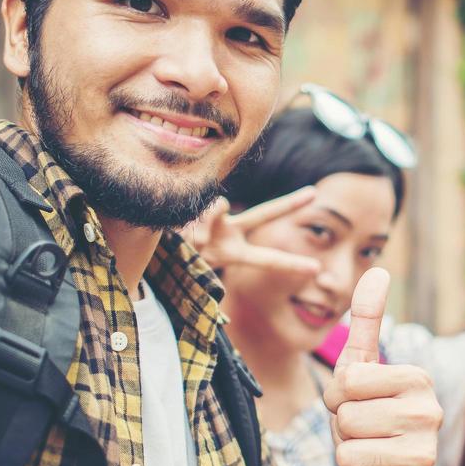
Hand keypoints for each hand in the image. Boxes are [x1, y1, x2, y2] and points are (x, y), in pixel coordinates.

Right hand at [180, 188, 320, 276]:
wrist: (147, 240)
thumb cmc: (176, 261)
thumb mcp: (196, 271)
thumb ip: (208, 264)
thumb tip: (217, 267)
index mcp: (233, 250)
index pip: (266, 257)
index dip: (290, 264)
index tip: (317, 269)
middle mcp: (228, 229)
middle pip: (265, 214)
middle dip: (289, 204)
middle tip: (315, 193)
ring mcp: (213, 218)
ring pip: (219, 209)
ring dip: (206, 225)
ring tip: (190, 240)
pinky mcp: (195, 209)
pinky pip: (197, 212)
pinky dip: (189, 225)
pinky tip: (179, 229)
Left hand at [323, 268, 441, 465]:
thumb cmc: (368, 415)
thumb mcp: (361, 368)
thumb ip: (368, 319)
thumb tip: (377, 269)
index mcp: (418, 379)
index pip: (348, 382)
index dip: (337, 396)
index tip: (355, 403)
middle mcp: (430, 414)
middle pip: (348, 418)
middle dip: (342, 429)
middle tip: (361, 433)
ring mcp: (427, 457)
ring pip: (350, 453)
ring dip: (348, 459)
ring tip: (367, 456)